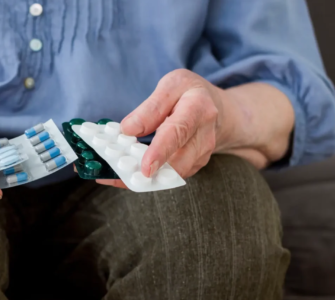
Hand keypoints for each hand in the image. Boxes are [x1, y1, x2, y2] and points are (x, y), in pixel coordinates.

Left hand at [97, 70, 293, 188]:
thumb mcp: (171, 86)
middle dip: (150, 172)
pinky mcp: (195, 165)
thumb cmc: (189, 94)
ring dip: (147, 178)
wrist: (216, 108)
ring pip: (174, 174)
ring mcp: (202, 154)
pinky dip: (149, 179)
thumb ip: (150, 108)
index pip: (178, 131)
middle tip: (120, 173)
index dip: (161, 151)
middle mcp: (205, 135)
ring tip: (118, 175)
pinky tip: (127, 175)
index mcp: (197, 108)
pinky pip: (171, 176)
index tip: (146, 167)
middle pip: (179, 161)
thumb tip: (127, 130)